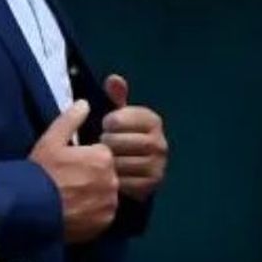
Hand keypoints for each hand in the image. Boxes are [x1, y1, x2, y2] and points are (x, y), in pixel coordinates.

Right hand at [29, 99, 117, 243]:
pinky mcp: (105, 222)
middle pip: (106, 175)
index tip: (68, 166)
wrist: (31, 208)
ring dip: (94, 195)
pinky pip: (103, 214)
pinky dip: (92, 213)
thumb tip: (84, 103)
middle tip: (67, 182)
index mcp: (102, 157)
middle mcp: (112, 179)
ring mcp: (110, 203)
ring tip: (70, 199)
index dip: (85, 159)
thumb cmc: (40, 171)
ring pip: (106, 195)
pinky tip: (74, 212)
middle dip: (92, 177)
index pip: (102, 154)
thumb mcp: (50, 141)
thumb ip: (70, 120)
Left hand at [99, 75, 167, 201]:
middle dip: (106, 142)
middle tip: (101, 144)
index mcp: (151, 121)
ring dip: (107, 162)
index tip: (105, 125)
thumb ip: (116, 97)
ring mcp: (158, 164)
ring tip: (102, 159)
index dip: (108, 122)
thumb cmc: (121, 136)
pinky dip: (113, 179)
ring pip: (122, 163)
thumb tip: (113, 78)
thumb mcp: (118, 116)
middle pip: (121, 141)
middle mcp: (160, 142)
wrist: (134, 170)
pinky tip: (109, 175)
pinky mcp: (153, 183)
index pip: (121, 118)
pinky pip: (126, 182)